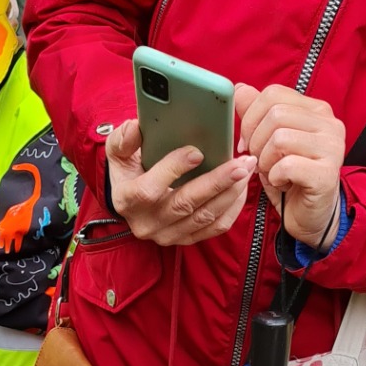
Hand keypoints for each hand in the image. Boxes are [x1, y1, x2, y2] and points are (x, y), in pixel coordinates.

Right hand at [104, 120, 255, 246]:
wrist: (132, 203)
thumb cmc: (129, 172)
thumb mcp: (118, 153)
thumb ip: (123, 139)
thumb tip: (135, 127)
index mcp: (127, 200)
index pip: (149, 190)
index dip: (173, 170)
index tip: (197, 152)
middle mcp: (146, 223)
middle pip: (185, 204)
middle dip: (216, 182)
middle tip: (240, 163)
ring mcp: (167, 235)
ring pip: (204, 217)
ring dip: (230, 193)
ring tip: (246, 169)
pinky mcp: (185, 239)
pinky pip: (215, 228)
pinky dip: (232, 208)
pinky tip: (242, 187)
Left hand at [234, 81, 345, 248]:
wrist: (311, 215)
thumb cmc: (290, 178)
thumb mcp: (268, 143)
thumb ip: (256, 115)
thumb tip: (239, 90)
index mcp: (316, 110)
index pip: (273, 94)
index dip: (250, 118)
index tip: (247, 142)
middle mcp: (328, 123)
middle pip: (274, 115)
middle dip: (256, 142)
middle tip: (259, 162)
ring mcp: (332, 147)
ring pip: (279, 138)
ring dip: (265, 161)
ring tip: (272, 173)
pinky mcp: (326, 173)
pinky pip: (286, 165)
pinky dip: (275, 177)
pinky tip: (281, 183)